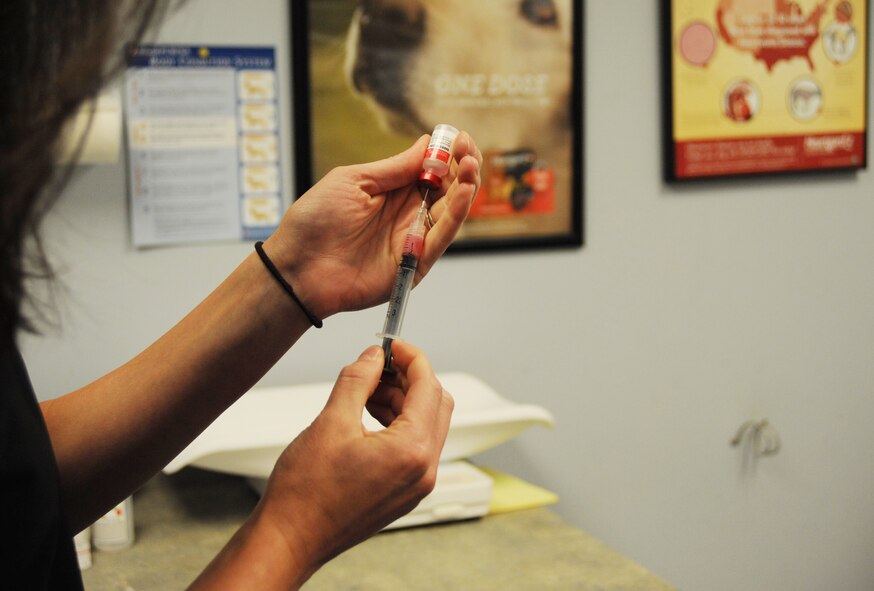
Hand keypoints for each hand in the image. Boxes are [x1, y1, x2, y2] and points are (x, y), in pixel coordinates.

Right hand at [248, 342, 452, 580]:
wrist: (290, 538)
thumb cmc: (305, 493)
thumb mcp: (330, 422)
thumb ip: (358, 381)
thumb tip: (373, 357)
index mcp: (411, 452)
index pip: (428, 387)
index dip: (412, 358)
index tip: (394, 344)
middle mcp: (423, 471)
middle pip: (436, 404)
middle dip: (410, 377)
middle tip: (380, 364)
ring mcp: (416, 484)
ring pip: (427, 424)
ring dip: (403, 399)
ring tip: (368, 389)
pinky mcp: (405, 492)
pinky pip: (415, 446)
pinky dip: (399, 423)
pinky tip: (369, 412)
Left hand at [263, 132, 481, 319]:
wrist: (297, 267)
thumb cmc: (315, 221)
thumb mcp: (354, 181)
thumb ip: (395, 168)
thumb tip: (427, 143)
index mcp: (394, 191)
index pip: (433, 169)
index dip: (449, 152)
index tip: (457, 137)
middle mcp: (409, 214)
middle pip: (450, 188)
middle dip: (464, 165)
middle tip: (467, 148)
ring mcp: (414, 238)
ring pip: (452, 211)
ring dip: (467, 186)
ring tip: (471, 164)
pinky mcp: (416, 263)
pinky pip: (442, 237)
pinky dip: (457, 214)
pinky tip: (463, 192)